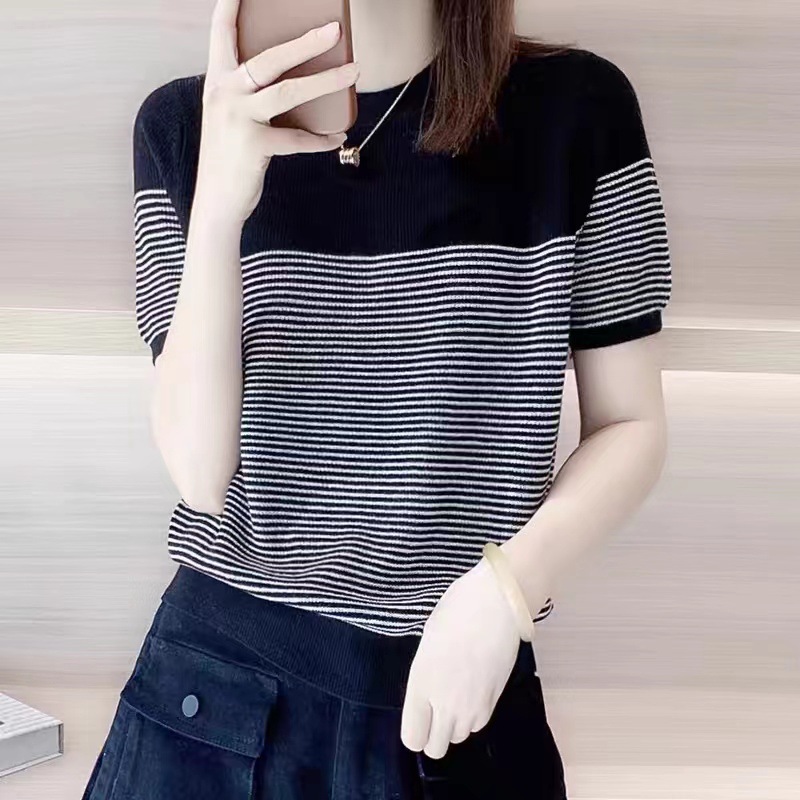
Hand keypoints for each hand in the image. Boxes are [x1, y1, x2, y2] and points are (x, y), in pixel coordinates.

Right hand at [196, 0, 359, 222]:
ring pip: (289, 91)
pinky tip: (337, 136)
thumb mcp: (232, 117)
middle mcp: (225, 93)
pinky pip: (298, 138)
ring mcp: (239, 119)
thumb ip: (250, 94)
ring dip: (326, 80)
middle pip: (270, 58)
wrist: (216, 202)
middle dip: (305, 41)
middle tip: (335, 29)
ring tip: (353, 72)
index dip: (233, 6)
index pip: (222, 32)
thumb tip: (296, 78)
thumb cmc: (229, 156)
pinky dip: (320, 140)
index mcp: (218, 81)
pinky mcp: (255, 146)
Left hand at [400, 557, 521, 758]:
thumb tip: (428, 692)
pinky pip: (478, 724)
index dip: (415, 729)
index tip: (419, 713)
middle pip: (436, 748)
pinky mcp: (494, 702)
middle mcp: (446, 703)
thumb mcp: (428, 641)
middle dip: (433, 733)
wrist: (498, 603)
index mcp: (422, 684)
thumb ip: (425, 676)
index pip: (413, 738)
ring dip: (455, 723)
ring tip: (456, 691)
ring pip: (459, 737)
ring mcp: (473, 706)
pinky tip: (473, 688)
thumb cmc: (456, 610)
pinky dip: (474, 715)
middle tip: (436, 707)